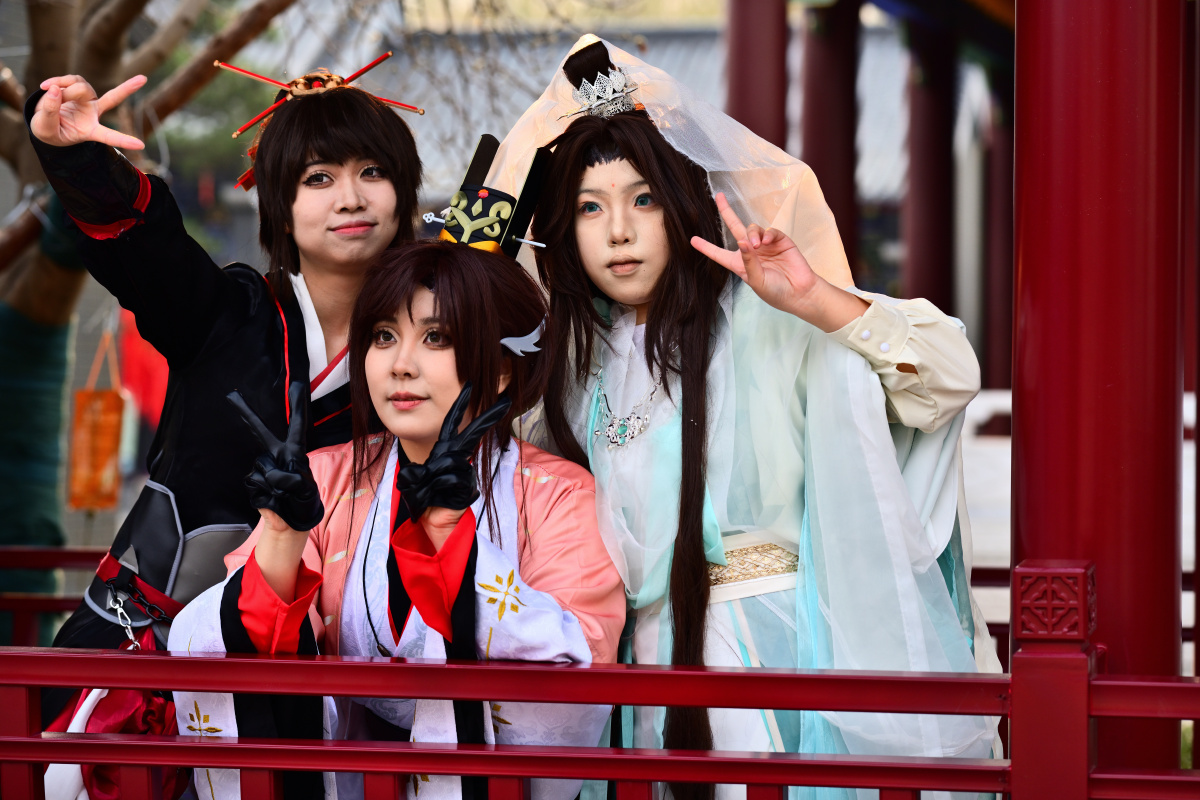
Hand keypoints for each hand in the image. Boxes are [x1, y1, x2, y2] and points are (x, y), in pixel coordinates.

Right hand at [31, 75, 145, 149]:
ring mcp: (87, 99)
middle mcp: (93, 114)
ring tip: (50, 94)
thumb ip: (49, 112)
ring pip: (80, 87)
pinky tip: (46, 86)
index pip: (109, 136)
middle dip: (127, 88)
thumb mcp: (44, 128)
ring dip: (64, 90)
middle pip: (112, 98)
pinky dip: (57, 81)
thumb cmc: (48, 130)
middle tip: (143, 79)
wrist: (42, 120)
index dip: (124, 140)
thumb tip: (55, 90)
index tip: (141, 145)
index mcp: (90, 131)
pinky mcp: (78, 87)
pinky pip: (70, 79)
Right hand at [226, 382, 324, 531]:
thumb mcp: (306, 490)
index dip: (298, 406)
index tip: (298, 385)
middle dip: (247, 413)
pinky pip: (256, 483)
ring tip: (284, 495)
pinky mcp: (252, 482)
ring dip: (276, 485)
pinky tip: (272, 499)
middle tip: (232, 395)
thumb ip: (294, 480)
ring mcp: (262, 467)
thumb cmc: (303, 501)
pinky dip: (267, 495)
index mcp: (294, 452)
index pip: (297, 426)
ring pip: (263, 468)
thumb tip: (275, 475)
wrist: (290, 521)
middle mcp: (276, 455)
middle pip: (260, 431)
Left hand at [394, 382, 512, 543]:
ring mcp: (465, 473)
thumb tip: (428, 469)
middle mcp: (457, 459)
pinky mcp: (468, 488)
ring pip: (448, 463)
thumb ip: (417, 471)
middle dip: (487, 418)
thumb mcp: (413, 480)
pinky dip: (437, 489)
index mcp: (445, 452)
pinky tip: (438, 499)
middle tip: (504, 402)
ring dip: (430, 480)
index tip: (470, 387)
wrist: (432, 522)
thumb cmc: (425, 499)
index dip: (460, 405)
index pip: (453, 424)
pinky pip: (450, 480)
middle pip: (472, 435)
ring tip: (427, 493)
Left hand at [690, 193, 868, 330]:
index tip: (693, 240)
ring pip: (752, 228)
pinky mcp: (779, 241)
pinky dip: (767, 234)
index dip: (706, 247)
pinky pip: (769, 231)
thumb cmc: (777, 292)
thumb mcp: (757, 281)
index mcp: (740, 265)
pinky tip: (766, 242)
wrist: (800, 292)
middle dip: (726, 212)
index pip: (719, 254)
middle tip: (718, 197)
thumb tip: (741, 242)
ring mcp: (765, 245)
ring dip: (752, 233)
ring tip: (756, 245)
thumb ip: (749, 262)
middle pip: (735, 228)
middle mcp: (751, 252)